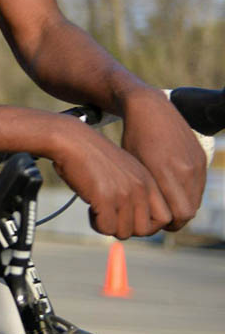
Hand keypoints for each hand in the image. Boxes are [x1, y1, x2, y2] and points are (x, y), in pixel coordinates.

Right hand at [47, 115, 167, 239]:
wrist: (71, 140)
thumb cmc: (92, 156)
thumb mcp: (123, 171)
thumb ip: (134, 191)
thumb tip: (133, 221)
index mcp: (148, 181)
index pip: (165, 218)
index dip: (147, 224)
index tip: (128, 217)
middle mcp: (141, 188)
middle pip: (145, 230)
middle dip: (126, 228)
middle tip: (111, 215)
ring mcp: (124, 194)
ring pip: (125, 232)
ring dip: (109, 226)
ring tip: (98, 209)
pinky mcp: (105, 198)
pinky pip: (106, 228)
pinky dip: (96, 223)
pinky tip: (90, 207)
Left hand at [119, 89, 206, 230]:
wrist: (150, 109)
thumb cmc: (133, 138)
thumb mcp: (133, 165)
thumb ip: (145, 190)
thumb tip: (147, 215)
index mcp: (165, 172)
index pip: (179, 214)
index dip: (169, 224)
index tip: (156, 224)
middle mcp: (185, 169)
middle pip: (190, 210)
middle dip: (177, 219)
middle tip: (162, 220)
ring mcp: (196, 163)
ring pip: (196, 199)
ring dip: (184, 206)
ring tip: (166, 206)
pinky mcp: (200, 157)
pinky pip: (199, 184)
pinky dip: (189, 192)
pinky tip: (173, 190)